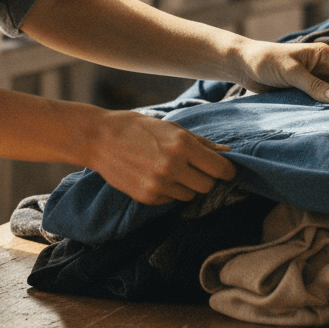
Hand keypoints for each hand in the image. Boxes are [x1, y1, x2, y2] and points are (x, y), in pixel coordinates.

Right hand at [88, 109, 235, 205]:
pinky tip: (157, 176)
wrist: (100, 139)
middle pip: (208, 186)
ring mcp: (159, 184)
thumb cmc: (138, 128)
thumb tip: (226, 152)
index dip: (228, 171)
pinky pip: (171, 200)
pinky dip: (170, 191)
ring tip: (173, 171)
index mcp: (182, 145)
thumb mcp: (172, 127)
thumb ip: (201, 142)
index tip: (227, 170)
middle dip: (208, 179)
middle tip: (198, 169)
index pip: (220, 168)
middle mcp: (173, 166)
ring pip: (190, 196)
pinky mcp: (147, 197)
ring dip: (188, 186)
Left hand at [232, 40, 328, 102]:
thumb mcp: (291, 72)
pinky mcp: (304, 93)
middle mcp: (322, 68)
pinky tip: (328, 122)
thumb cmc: (267, 61)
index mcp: (324, 56)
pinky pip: (319, 103)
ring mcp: (314, 81)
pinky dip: (323, 110)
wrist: (244, 66)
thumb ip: (313, 85)